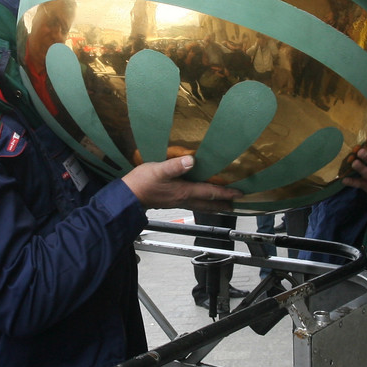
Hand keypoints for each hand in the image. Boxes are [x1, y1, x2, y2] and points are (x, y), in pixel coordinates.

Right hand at [123, 155, 242, 211]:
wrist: (127, 197)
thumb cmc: (141, 183)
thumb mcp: (158, 170)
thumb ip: (175, 166)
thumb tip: (192, 160)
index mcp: (184, 191)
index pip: (210, 192)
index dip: (225, 193)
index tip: (238, 194)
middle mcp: (183, 199)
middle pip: (208, 203)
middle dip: (222, 204)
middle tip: (234, 205)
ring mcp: (177, 202)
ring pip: (200, 205)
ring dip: (212, 205)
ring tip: (221, 206)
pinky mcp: (170, 202)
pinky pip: (191, 203)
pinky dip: (201, 203)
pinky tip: (198, 199)